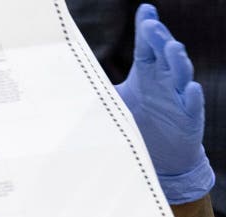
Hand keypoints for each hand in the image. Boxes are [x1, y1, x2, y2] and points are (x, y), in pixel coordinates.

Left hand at [115, 4, 213, 203]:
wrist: (160, 155)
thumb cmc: (137, 121)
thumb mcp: (115, 101)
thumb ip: (99, 85)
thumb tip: (71, 73)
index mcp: (148, 71)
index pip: (148, 45)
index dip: (147, 27)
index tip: (146, 9)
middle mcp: (166, 80)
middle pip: (164, 54)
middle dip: (159, 39)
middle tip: (150, 26)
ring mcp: (179, 98)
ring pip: (182, 75)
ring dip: (179, 62)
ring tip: (172, 48)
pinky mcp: (190, 118)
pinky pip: (192, 106)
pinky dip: (191, 97)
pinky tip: (190, 88)